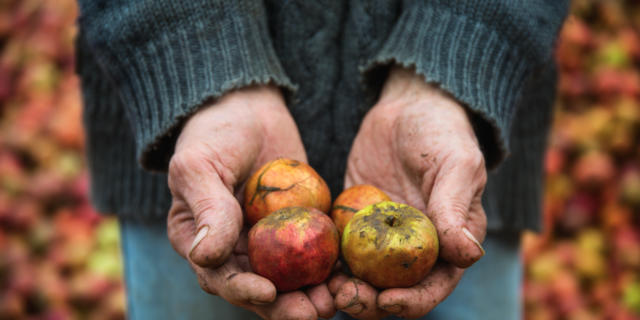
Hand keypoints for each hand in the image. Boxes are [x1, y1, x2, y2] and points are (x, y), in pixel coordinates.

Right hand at [166, 85, 334, 318]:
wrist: (249, 108)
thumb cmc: (215, 133)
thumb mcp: (200, 165)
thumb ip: (207, 207)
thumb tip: (204, 257)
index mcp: (201, 242)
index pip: (219, 277)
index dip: (242, 291)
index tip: (268, 292)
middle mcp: (234, 251)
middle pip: (259, 288)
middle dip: (285, 306)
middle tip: (312, 314)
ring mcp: (268, 243)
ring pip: (290, 279)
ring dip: (310, 295)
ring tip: (337, 303)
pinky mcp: (298, 230)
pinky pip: (313, 253)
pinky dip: (330, 269)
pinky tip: (350, 276)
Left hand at [330, 67, 487, 318]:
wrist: (408, 105)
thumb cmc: (442, 133)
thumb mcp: (456, 166)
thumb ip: (455, 210)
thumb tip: (469, 256)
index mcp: (448, 242)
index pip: (433, 285)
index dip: (412, 302)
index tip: (386, 300)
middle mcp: (414, 247)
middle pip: (393, 289)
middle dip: (371, 302)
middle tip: (345, 297)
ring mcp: (382, 236)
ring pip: (364, 276)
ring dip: (346, 287)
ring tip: (326, 287)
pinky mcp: (355, 221)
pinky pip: (340, 247)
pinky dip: (328, 259)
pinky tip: (311, 260)